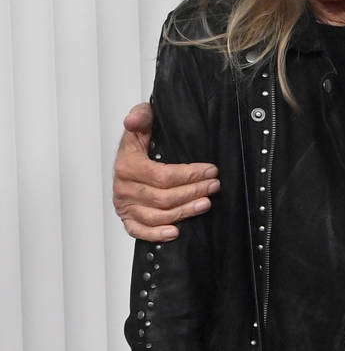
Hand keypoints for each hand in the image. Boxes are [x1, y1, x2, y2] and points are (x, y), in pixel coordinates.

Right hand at [113, 102, 220, 241]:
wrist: (127, 153)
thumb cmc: (141, 137)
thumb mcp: (142, 120)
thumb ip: (141, 116)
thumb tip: (134, 120)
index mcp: (127, 165)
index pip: (163, 176)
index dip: (189, 175)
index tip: (211, 170)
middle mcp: (124, 188)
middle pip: (164, 198)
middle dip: (193, 191)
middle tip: (214, 185)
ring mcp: (125, 205)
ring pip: (157, 216)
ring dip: (184, 212)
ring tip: (206, 203)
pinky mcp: (127, 218)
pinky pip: (139, 231)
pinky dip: (157, 234)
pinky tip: (176, 231)